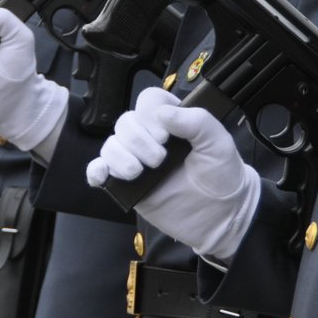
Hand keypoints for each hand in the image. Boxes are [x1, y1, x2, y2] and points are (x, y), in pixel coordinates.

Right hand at [85, 88, 259, 261]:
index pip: (148, 101)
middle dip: (139, 141)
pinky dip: (95, 171)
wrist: (221, 217)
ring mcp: (136, 160)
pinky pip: (99, 171)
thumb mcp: (218, 143)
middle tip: (160, 159)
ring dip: (121, 157)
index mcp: (172, 121)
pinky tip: (103, 175)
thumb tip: (162, 114)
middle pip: (125, 122)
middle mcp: (150, 137)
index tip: (165, 134)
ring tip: (140, 172)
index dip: (150, 113)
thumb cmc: (222, 176)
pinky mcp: (126, 184)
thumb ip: (196, 121)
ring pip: (111, 145)